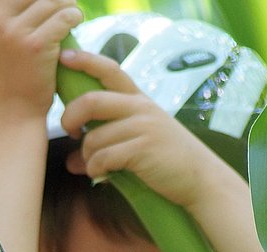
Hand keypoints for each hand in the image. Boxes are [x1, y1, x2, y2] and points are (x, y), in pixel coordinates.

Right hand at [0, 0, 83, 120]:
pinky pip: (65, 16)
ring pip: (54, 0)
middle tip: (62, 7)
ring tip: (70, 15)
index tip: (42, 2)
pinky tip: (76, 22)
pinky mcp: (35, 45)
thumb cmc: (9, 71)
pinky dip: (75, 17)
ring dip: (67, 5)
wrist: (12, 111)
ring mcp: (13, 32)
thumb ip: (7, 8)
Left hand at [57, 48, 243, 210]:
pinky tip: (102, 175)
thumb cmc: (167, 160)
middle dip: (70, 118)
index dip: (86, 61)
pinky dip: (95, 170)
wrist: (200, 179)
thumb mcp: (139, 142)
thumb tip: (71, 162)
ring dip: (87, 156)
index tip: (66, 56)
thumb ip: (105, 145)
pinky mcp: (142, 149)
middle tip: (71, 132)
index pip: (110, 70)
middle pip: (91, 101)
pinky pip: (103, 158)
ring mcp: (143, 127)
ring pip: (94, 137)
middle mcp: (140, 108)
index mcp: (138, 100)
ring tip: (94, 166)